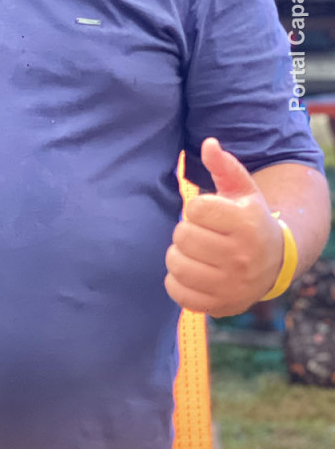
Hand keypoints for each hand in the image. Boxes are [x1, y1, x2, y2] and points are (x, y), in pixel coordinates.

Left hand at [165, 138, 283, 316]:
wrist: (273, 263)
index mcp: (247, 223)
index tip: (208, 213)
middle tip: (199, 234)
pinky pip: (178, 293)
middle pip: (183, 236)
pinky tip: (190, 272)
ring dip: (177, 255)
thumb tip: (208, 143)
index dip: (196, 208)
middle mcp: (243, 256)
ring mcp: (232, 284)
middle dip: (185, 231)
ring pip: (177, 264)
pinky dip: (176, 282)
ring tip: (192, 252)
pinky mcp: (220, 305)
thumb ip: (225, 166)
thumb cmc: (249, 221)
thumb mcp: (244, 191)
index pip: (196, 208)